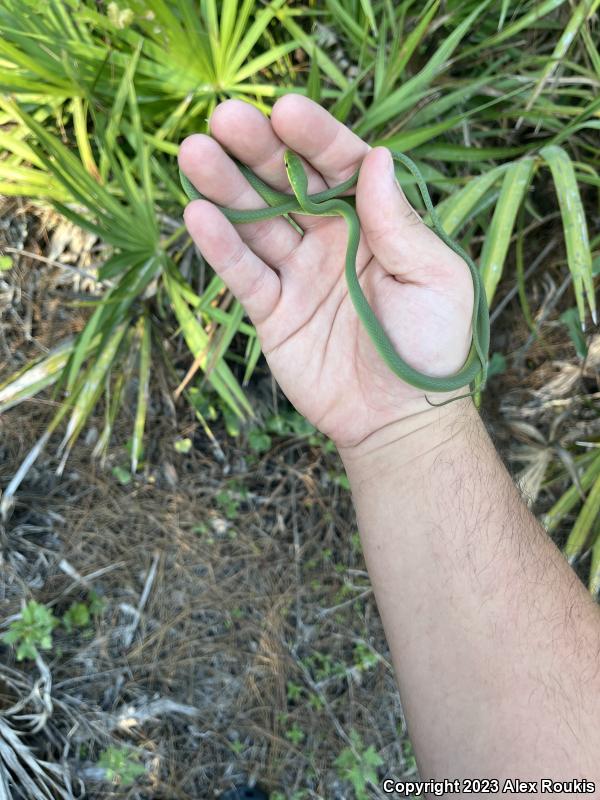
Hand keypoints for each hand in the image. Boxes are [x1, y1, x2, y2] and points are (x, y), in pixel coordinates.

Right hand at [178, 95, 473, 450]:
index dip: (315, 138)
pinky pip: (244, 274)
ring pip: (257, 223)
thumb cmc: (432, 346)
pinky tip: (197, 214)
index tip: (285, 110)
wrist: (399, 419)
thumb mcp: (434, 278)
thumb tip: (376, 156)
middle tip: (224, 117)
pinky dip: (221, 248)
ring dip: (225, 188)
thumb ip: (400, 223)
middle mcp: (332, 240)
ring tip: (193, 152)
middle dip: (258, 150)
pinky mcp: (273, 312)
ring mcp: (299, 275)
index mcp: (376, 223)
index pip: (341, 166)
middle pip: (288, 185)